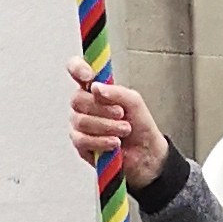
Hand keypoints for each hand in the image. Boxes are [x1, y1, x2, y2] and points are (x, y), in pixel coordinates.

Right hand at [68, 59, 171, 195]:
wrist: (146, 153)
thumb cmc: (140, 125)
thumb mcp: (134, 102)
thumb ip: (117, 91)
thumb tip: (96, 87)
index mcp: (96, 88)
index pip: (76, 69)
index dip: (77, 68)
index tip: (89, 76)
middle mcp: (85, 104)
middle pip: (77, 99)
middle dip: (102, 109)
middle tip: (121, 114)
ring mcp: (80, 123)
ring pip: (81, 121)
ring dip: (107, 127)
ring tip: (124, 130)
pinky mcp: (80, 143)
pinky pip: (82, 140)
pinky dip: (101, 141)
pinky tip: (114, 143)